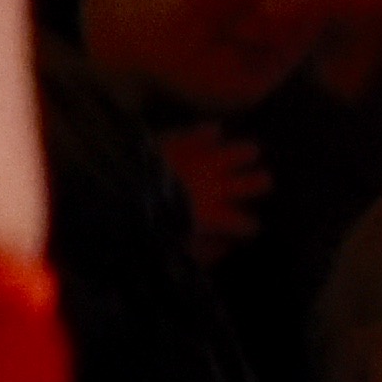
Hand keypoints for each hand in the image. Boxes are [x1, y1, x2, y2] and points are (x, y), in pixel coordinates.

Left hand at [150, 122, 269, 252]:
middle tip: (260, 183)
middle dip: (259, 183)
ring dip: (245, 153)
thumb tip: (213, 252)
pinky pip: (205, 130)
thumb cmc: (146, 223)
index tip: (247, 227)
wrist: (121, 190)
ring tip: (250, 152)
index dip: (247, 226)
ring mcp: (205, 161)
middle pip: (257, 183)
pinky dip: (209, 131)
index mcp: (215, 215)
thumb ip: (194, 250)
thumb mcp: (170, 247)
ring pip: (241, 152)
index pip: (247, 224)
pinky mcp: (185, 142)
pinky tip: (214, 130)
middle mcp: (218, 187)